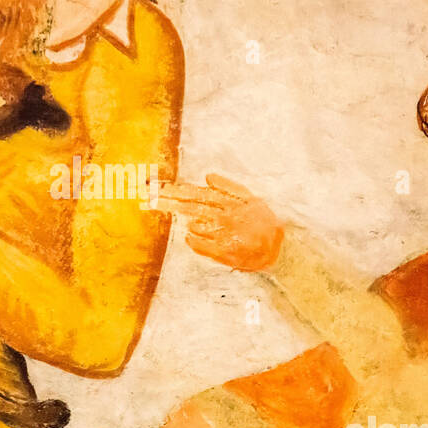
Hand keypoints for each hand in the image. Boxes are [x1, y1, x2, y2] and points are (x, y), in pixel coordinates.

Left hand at [151, 174, 284, 270]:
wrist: (278, 250)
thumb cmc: (263, 223)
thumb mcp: (251, 199)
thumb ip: (229, 186)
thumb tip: (207, 176)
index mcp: (231, 201)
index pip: (198, 193)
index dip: (178, 190)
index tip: (158, 188)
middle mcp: (226, 216)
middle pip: (192, 205)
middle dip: (169, 200)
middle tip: (149, 196)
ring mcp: (225, 234)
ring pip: (195, 223)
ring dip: (181, 216)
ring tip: (162, 207)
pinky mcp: (225, 251)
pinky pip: (201, 244)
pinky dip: (193, 239)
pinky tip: (187, 236)